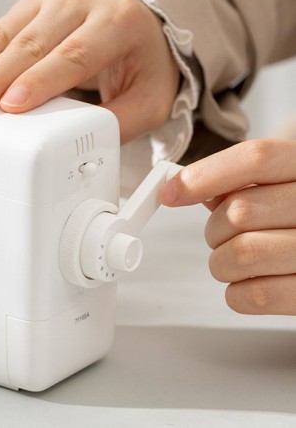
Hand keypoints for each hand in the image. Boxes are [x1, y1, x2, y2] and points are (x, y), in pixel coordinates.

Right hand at [0, 0, 179, 142]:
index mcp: (118, 23)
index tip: (10, 105)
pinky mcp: (30, 8)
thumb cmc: (144, 63)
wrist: (139, 25)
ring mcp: (52, 1)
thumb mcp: (149, 99)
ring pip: (2, 34)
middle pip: (31, 43)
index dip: (40, 80)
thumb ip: (119, 123)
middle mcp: (82, 3)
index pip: (74, 53)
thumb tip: (76, 150)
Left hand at [160, 139, 295, 315]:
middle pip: (240, 211)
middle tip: (221, 236)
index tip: (170, 193)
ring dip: (221, 262)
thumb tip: (187, 186)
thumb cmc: (291, 215)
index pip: (256, 158)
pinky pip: (256, 296)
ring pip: (242, 254)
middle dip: (215, 228)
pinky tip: (249, 282)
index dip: (205, 175)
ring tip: (235, 260)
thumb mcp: (274, 184)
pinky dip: (237, 293)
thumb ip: (237, 182)